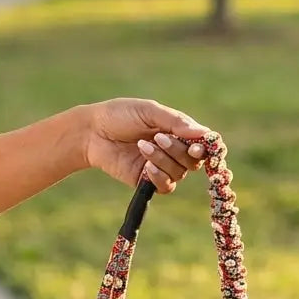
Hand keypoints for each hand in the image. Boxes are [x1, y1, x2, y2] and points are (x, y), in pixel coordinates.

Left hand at [83, 98, 208, 192]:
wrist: (92, 132)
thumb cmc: (120, 115)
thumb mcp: (149, 112)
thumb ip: (176, 122)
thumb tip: (205, 134)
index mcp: (178, 130)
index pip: (204, 143)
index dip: (206, 146)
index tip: (199, 145)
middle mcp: (174, 150)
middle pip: (195, 160)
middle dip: (179, 149)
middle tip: (158, 137)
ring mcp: (162, 166)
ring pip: (180, 172)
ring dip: (164, 159)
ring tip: (142, 145)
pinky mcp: (147, 181)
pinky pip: (166, 186)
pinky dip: (159, 176)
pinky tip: (147, 166)